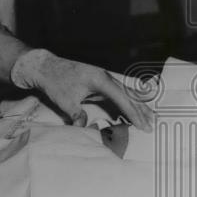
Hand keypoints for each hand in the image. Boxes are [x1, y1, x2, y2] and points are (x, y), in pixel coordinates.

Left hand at [10, 49, 153, 130]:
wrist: (46, 68)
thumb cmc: (56, 82)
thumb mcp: (65, 101)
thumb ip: (77, 115)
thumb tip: (84, 129)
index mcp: (100, 80)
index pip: (122, 98)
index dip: (133, 113)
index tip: (142, 125)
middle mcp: (106, 77)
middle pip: (129, 95)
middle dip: (141, 111)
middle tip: (151, 125)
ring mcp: (104, 79)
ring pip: (126, 93)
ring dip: (138, 105)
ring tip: (150, 117)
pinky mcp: (100, 83)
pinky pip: (119, 93)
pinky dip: (129, 101)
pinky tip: (136, 108)